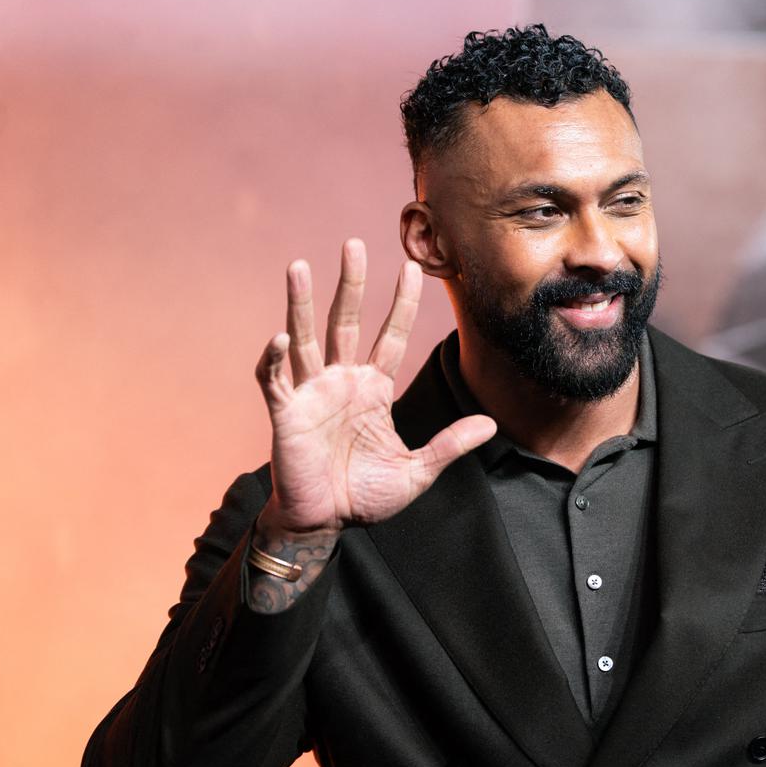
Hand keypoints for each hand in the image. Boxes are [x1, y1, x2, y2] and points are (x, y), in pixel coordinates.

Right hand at [253, 239, 495, 536]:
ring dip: (300, 303)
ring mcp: (310, 394)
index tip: (411, 268)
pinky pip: (274, 379)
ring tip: (298, 266)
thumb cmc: (364, 496)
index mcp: (373, 390)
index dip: (400, 304)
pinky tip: (281, 337)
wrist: (324, 523)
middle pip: (345, 322)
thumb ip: (449, 445)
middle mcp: (341, 382)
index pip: (390, 337)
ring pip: (305, 338)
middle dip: (351, 284)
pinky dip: (274, 358)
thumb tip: (491, 425)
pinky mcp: (285, 413)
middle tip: (354, 244)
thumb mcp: (417, 471)